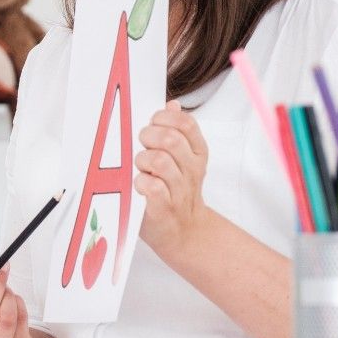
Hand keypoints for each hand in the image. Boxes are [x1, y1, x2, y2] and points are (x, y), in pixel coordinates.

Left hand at [134, 100, 210, 257]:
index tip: (152, 124)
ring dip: (142, 160)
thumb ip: (177, 131)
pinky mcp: (163, 208)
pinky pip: (152, 187)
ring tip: (140, 168)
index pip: (186, 123)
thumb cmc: (176, 191)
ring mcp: (179, 190)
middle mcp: (191, 170)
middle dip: (148, 137)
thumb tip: (172, 105)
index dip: (164, 119)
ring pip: (159, 161)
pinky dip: (141, 182)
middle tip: (141, 145)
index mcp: (197, 153)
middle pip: (170, 139)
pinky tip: (139, 184)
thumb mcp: (183, 159)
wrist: (184, 232)